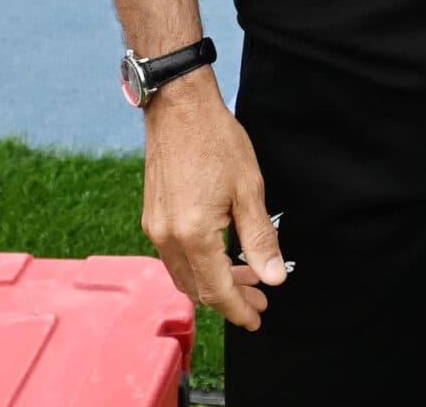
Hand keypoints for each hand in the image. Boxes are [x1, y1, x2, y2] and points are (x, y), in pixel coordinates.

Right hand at [140, 81, 287, 329]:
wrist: (179, 107)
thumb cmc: (216, 141)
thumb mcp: (249, 190)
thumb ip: (260, 238)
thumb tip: (272, 277)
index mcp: (193, 234)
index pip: (217, 290)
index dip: (239, 309)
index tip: (257, 318)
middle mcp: (167, 237)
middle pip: (196, 288)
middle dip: (229, 299)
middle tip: (259, 300)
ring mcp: (154, 228)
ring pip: (183, 275)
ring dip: (212, 283)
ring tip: (246, 279)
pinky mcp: (152, 217)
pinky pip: (173, 257)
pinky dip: (197, 266)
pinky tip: (220, 257)